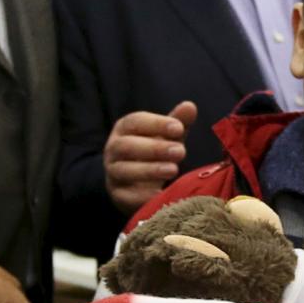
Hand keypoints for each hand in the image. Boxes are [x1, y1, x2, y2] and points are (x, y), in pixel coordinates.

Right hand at [104, 101, 196, 215]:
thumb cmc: (153, 152)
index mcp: (125, 129)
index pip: (135, 122)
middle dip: (155, 148)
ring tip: (174, 170)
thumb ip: (177, 122)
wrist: (135, 183)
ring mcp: (113, 173)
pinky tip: (162, 193)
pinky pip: (126, 196)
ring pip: (123, 170)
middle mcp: (114, 149)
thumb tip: (190, 106)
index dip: (156, 124)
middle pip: (127, 146)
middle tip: (180, 152)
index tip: (179, 128)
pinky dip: (144, 195)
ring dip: (150, 170)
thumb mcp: (166, 136)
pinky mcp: (117, 195)